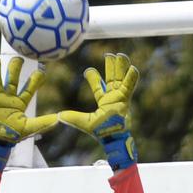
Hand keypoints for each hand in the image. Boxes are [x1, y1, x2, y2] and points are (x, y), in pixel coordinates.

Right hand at [0, 56, 57, 170]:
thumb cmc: (14, 134)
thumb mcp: (30, 128)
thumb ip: (43, 122)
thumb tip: (59, 119)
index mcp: (21, 101)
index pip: (29, 87)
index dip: (35, 79)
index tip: (41, 71)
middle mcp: (9, 96)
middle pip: (12, 77)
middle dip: (15, 66)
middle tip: (20, 58)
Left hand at [59, 53, 138, 170]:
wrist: (113, 138)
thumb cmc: (102, 132)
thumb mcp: (84, 122)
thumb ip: (73, 117)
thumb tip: (58, 115)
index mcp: (104, 102)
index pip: (98, 87)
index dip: (93, 78)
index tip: (88, 70)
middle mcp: (113, 98)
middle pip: (112, 79)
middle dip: (111, 67)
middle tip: (109, 54)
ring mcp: (120, 98)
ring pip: (121, 79)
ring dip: (121, 67)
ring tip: (121, 55)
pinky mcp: (126, 100)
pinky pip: (130, 87)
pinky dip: (132, 78)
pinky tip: (133, 67)